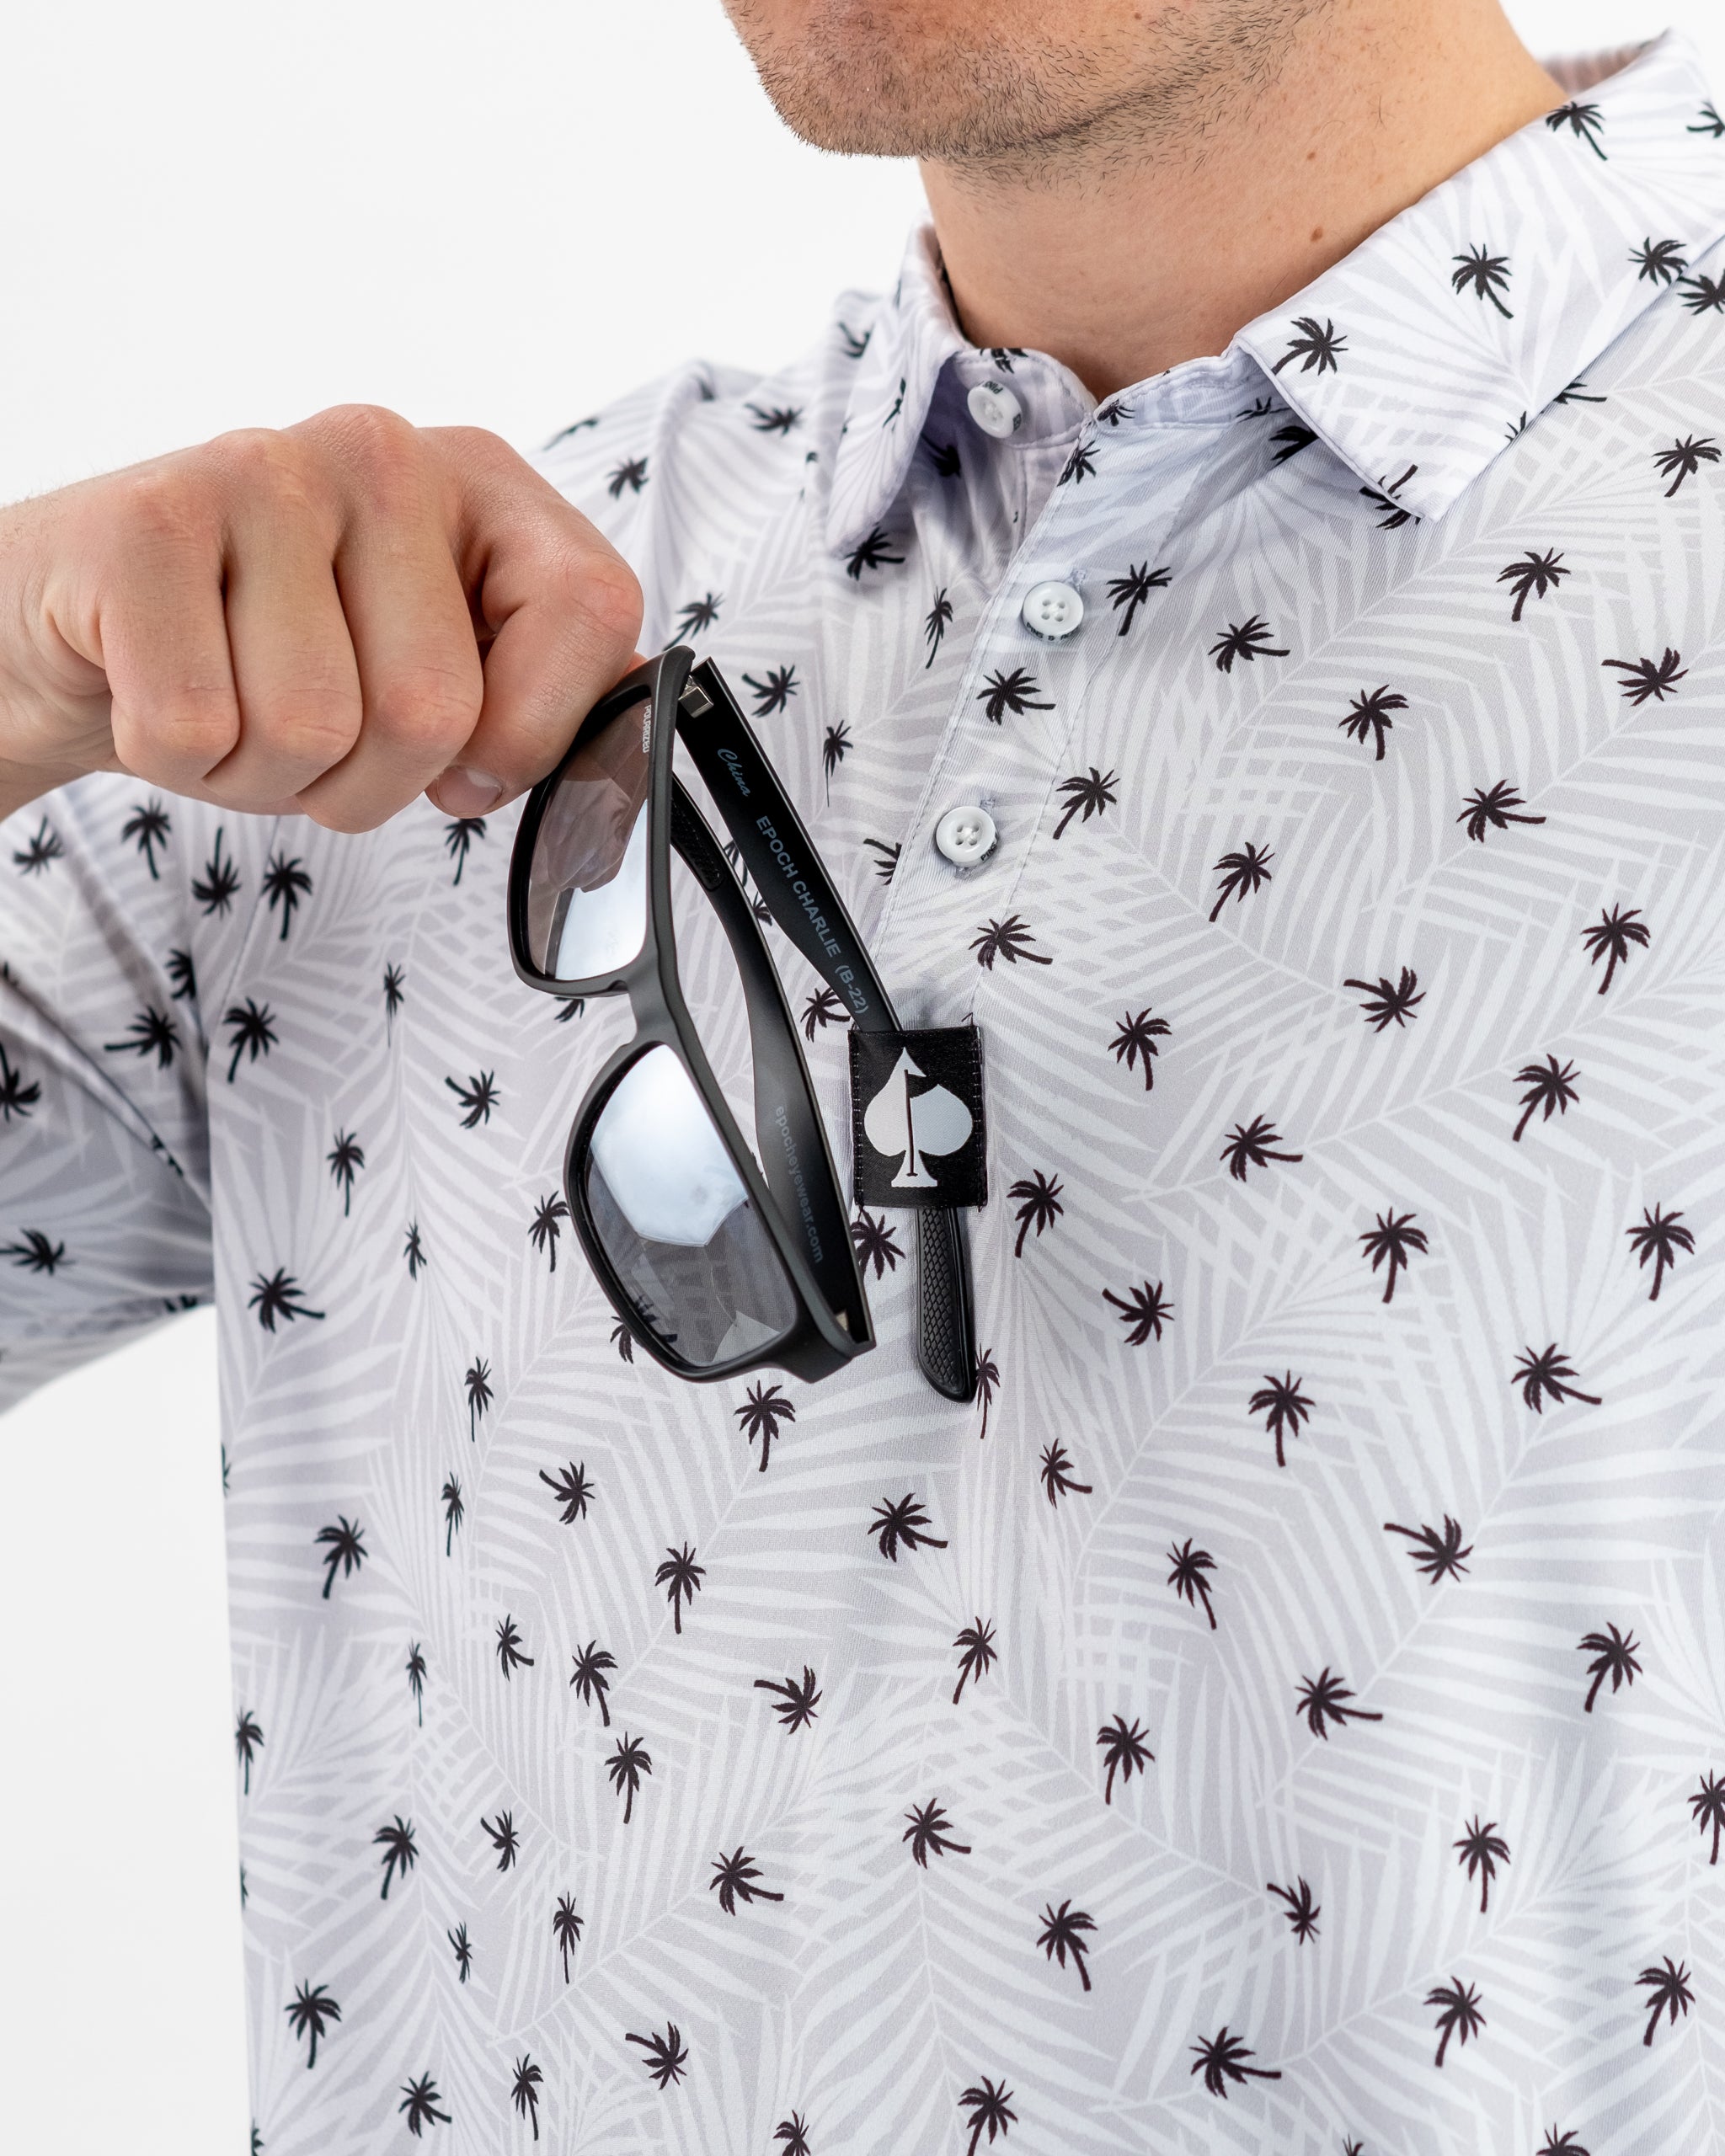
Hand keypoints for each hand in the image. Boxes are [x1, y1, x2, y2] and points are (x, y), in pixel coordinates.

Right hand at [0, 405, 642, 827]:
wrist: (86, 620)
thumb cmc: (271, 656)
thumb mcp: (431, 670)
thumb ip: (538, 702)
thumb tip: (625, 769)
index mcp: (486, 486)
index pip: (592, 614)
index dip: (527, 733)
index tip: (467, 760)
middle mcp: (388, 453)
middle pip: (436, 711)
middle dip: (367, 784)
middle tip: (314, 739)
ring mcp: (266, 468)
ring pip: (314, 732)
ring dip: (266, 777)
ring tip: (235, 708)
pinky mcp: (148, 516)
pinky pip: (196, 729)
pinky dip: (176, 760)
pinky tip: (161, 691)